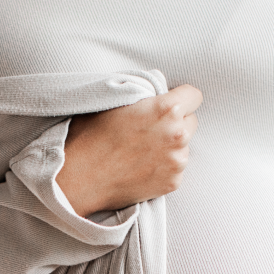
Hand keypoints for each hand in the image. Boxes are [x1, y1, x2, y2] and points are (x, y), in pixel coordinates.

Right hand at [55, 84, 201, 216]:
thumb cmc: (90, 136)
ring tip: (141, 151)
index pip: (194, 96)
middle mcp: (177, 134)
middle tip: (150, 129)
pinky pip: (176, 168)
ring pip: (184, 147)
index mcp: (166, 109)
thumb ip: (144, 94)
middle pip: (192, 121)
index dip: (180, 98)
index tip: (169, 104)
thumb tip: (156, 91)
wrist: (79, 178)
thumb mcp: (115, 101)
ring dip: (170, 146)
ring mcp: (177, 161)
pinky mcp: (172, 182)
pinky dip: (164, 167)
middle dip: (176, 122)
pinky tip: (141, 167)